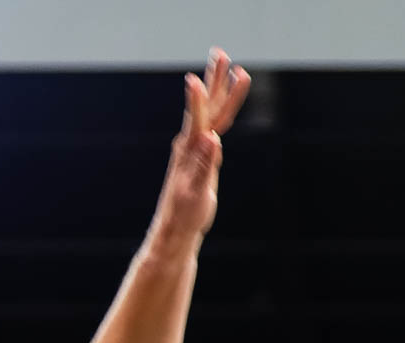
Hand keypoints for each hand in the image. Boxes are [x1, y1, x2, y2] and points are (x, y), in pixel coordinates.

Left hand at [147, 48, 251, 258]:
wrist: (175, 228)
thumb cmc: (184, 214)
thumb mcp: (196, 193)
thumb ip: (204, 166)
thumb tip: (212, 140)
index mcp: (189, 152)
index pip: (197, 120)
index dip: (197, 100)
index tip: (193, 79)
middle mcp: (190, 144)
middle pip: (206, 106)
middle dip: (215, 80)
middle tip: (221, 54)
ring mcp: (195, 149)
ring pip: (210, 113)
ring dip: (219, 89)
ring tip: (229, 66)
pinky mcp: (200, 156)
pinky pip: (213, 126)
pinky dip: (220, 111)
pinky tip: (222, 103)